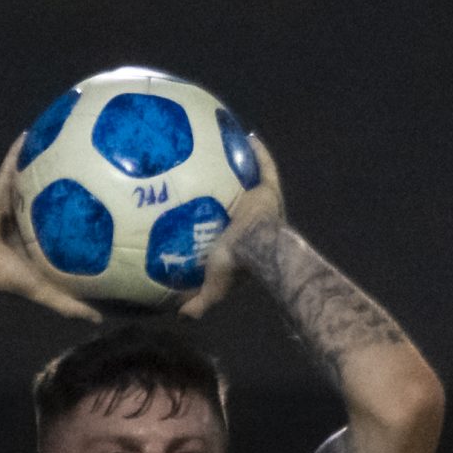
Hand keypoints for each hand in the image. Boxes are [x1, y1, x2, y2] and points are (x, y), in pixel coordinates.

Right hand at [0, 139, 104, 320]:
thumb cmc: (10, 278)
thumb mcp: (48, 292)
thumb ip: (73, 305)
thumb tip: (102, 321)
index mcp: (41, 242)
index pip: (66, 227)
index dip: (85, 215)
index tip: (108, 202)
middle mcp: (29, 221)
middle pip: (54, 197)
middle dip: (70, 182)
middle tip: (92, 164)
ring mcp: (13, 204)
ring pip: (33, 178)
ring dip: (45, 160)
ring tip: (64, 139)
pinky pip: (10, 167)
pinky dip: (18, 152)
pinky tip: (31, 133)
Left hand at [181, 136, 285, 318]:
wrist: (259, 247)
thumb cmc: (237, 264)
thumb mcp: (214, 285)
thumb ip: (199, 300)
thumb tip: (182, 315)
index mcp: (243, 240)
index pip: (230, 227)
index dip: (221, 218)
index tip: (207, 210)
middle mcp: (255, 218)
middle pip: (241, 199)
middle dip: (231, 188)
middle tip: (214, 175)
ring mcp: (264, 201)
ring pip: (253, 180)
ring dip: (245, 166)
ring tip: (229, 149)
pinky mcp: (271, 188)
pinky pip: (266, 165)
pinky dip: (259, 152)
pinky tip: (247, 137)